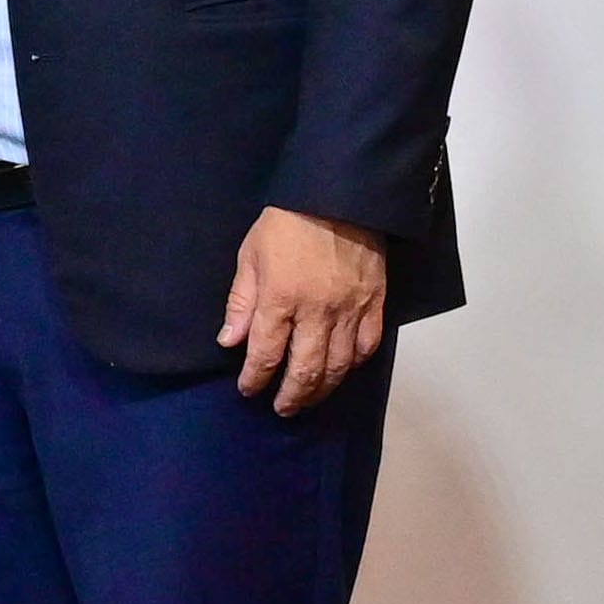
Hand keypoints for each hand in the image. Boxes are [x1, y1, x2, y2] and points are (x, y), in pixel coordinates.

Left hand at [217, 207, 392, 416]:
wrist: (340, 195)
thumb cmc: (288, 221)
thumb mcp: (252, 255)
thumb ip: (241, 302)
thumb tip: (230, 341)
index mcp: (281, 298)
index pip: (266, 354)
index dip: (255, 378)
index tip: (249, 389)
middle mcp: (317, 312)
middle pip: (304, 370)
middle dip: (290, 395)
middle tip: (281, 407)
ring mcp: (349, 310)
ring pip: (337, 366)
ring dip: (321, 390)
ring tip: (308, 399)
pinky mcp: (374, 303)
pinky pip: (367, 347)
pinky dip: (353, 365)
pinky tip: (341, 371)